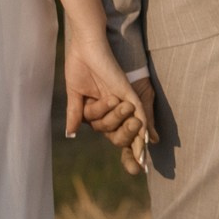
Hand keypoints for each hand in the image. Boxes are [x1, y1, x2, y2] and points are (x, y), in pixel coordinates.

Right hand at [65, 32, 156, 173]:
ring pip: (125, 129)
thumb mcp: (75, 94)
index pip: (115, 139)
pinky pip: (139, 114)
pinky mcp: (128, 92)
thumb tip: (71, 133)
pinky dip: (143, 129)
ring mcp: (124, 101)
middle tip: (106, 103)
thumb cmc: (80, 65)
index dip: (129, 158)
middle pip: (117, 137)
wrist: (85, 46)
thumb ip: (76, 114)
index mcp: (102, 113)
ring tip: (111, 98)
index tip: (137, 172)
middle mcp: (116, 110)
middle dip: (113, 129)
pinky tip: (147, 140)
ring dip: (115, 119)